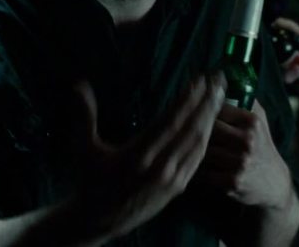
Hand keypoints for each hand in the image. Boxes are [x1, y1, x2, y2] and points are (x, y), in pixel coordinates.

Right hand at [68, 74, 224, 242]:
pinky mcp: (177, 188)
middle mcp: (158, 167)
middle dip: (207, 103)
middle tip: (219, 81)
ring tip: (220, 96)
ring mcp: (171, 179)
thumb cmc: (90, 179)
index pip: (170, 121)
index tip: (199, 80)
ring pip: (198, 144)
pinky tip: (212, 124)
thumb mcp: (83, 147)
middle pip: (190, 130)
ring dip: (211, 118)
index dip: (187, 100)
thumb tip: (78, 84)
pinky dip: (207, 139)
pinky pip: (197, 160)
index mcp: (137, 154)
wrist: (100, 219)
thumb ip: (84, 115)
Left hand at [195, 95, 293, 210]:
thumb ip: (243, 100)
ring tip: (192, 149)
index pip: (217, 108)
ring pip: (203, 150)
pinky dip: (198, 170)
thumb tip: (220, 78)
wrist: (274, 183)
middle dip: (198, 131)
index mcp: (252, 121)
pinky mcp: (232, 182)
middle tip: (189, 132)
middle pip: (207, 128)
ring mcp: (240, 163)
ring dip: (195, 150)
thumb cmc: (261, 146)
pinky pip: (204, 172)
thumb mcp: (259, 120)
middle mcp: (247, 141)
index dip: (204, 110)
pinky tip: (198, 167)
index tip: (196, 112)